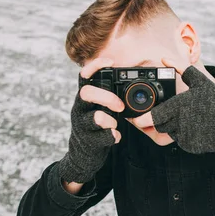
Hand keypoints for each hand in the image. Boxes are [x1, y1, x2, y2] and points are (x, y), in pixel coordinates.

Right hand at [58, 58, 124, 183]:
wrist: (84, 153)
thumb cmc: (98, 125)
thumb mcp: (101, 107)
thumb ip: (109, 95)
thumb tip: (134, 80)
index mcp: (86, 97)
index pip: (84, 76)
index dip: (95, 66)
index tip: (110, 62)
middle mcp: (80, 108)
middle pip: (86, 93)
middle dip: (106, 97)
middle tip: (120, 107)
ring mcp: (82, 125)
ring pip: (94, 118)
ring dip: (110, 121)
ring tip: (115, 125)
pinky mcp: (87, 141)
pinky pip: (100, 138)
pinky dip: (111, 137)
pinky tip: (115, 137)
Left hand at [130, 58, 214, 154]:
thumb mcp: (201, 81)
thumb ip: (181, 68)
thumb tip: (164, 58)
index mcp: (179, 106)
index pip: (153, 116)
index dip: (142, 119)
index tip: (135, 119)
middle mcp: (180, 123)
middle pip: (159, 125)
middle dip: (159, 121)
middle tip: (169, 114)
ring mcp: (186, 137)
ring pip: (170, 133)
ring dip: (172, 127)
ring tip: (188, 118)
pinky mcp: (192, 147)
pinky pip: (181, 142)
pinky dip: (184, 136)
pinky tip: (195, 127)